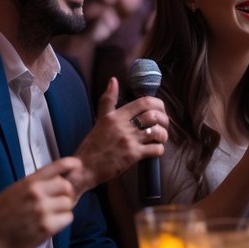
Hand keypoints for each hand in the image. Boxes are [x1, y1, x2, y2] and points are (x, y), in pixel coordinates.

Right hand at [0, 157, 80, 247]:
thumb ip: (33, 185)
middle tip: (57, 202)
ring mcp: (42, 210)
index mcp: (28, 182)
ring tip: (50, 215)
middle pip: (67, 187)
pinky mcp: (47, 227)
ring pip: (69, 204)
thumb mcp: (13, 191)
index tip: (77, 166)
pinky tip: (50, 224)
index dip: (71, 164)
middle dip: (65, 194)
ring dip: (63, 209)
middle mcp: (37, 193)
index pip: (56, 167)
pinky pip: (68, 218)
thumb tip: (57, 179)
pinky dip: (62, 221)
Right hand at [71, 77, 168, 194]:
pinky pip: (156, 149)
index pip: (144, 102)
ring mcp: (129, 141)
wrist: (84, 168)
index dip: (158, 104)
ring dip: (163, 136)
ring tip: (159, 139)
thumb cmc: (93, 145)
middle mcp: (123, 126)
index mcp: (116, 115)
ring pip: (158, 132)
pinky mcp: (133, 156)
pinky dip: (159, 149)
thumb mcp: (100, 119)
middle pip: (154, 115)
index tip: (160, 110)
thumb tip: (113, 80)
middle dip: (164, 120)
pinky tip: (154, 150)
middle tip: (163, 125)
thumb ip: (108, 100)